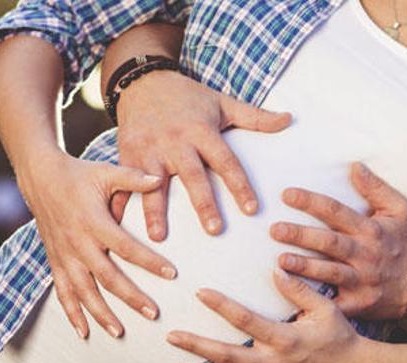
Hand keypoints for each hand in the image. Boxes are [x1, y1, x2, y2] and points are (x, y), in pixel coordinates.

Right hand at [19, 149, 176, 337]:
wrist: (39, 177)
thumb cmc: (80, 174)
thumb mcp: (106, 172)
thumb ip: (133, 178)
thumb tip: (160, 178)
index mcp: (94, 222)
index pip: (126, 247)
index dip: (149, 261)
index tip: (172, 274)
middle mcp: (78, 243)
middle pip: (107, 276)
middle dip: (131, 297)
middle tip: (153, 314)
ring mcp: (64, 255)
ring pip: (83, 291)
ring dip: (101, 314)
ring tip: (120, 332)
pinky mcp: (55, 261)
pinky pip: (62, 292)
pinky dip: (71, 313)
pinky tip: (84, 333)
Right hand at [111, 70, 291, 240]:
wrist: (142, 81)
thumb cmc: (189, 98)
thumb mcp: (223, 103)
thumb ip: (255, 117)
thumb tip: (290, 119)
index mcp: (202, 131)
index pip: (226, 161)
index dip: (240, 185)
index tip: (252, 209)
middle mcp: (176, 141)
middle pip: (192, 175)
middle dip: (203, 203)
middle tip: (215, 230)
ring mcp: (149, 149)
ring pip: (153, 184)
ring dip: (155, 211)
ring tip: (159, 237)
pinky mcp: (126, 154)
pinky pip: (121, 182)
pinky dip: (117, 203)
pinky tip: (116, 226)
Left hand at [167, 270, 369, 362]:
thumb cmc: (340, 337)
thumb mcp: (325, 308)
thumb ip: (299, 289)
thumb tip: (276, 269)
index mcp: (285, 338)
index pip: (245, 320)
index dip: (221, 305)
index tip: (200, 292)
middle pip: (226, 356)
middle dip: (196, 346)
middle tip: (172, 336)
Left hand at [269, 162, 406, 319]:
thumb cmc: (402, 243)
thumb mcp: (399, 211)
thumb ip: (376, 188)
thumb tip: (354, 165)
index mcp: (370, 229)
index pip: (337, 212)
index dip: (312, 202)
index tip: (286, 194)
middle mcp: (365, 254)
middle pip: (329, 243)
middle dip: (301, 235)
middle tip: (275, 229)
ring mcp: (362, 280)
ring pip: (329, 273)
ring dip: (305, 267)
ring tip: (280, 261)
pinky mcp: (359, 304)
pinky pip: (334, 303)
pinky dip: (315, 303)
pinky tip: (294, 297)